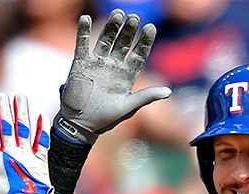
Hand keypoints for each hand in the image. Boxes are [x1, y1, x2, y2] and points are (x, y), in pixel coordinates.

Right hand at [0, 93, 55, 193]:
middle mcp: (10, 155)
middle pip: (7, 128)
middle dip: (4, 110)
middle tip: (2, 95)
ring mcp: (27, 158)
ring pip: (24, 130)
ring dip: (22, 112)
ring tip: (21, 97)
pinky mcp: (41, 164)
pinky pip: (42, 142)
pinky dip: (42, 129)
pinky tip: (41, 116)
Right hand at [53, 9, 170, 145]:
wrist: (80, 124)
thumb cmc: (106, 118)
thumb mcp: (128, 108)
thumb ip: (146, 97)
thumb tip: (168, 91)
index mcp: (127, 75)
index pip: (139, 54)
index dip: (145, 41)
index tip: (150, 28)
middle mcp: (114, 65)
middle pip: (124, 43)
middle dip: (129, 30)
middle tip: (134, 18)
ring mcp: (97, 63)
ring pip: (106, 40)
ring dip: (111, 27)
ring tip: (117, 14)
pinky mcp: (81, 63)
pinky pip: (82, 44)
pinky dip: (83, 31)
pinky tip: (85, 19)